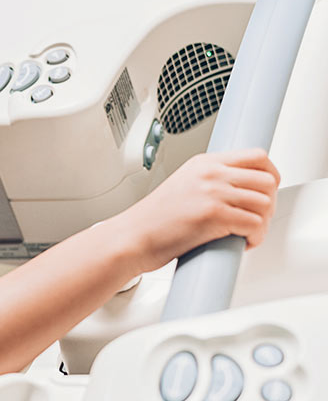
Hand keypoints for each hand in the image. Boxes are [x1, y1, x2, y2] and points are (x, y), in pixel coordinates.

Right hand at [119, 149, 279, 272]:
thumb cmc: (151, 221)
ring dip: (263, 223)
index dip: (270, 175)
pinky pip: (255, 224)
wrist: (130, 238)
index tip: (266, 192)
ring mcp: (212, 193)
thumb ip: (209, 182)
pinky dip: (255, 238)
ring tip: (247, 233)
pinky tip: (242, 243)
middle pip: (267, 180)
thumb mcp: (182, 186)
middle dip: (269, 203)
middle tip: (257, 218)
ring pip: (265, 203)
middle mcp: (210, 174)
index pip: (257, 156)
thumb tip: (239, 192)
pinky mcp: (214, 216)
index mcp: (203, 163)